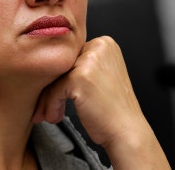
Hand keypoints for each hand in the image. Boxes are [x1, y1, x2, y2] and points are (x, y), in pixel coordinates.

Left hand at [32, 36, 170, 168]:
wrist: (127, 131)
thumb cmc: (114, 109)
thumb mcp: (102, 75)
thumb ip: (82, 65)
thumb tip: (51, 66)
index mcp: (105, 43)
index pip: (71, 56)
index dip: (61, 76)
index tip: (54, 94)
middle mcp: (99, 46)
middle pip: (62, 65)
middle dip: (51, 87)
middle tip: (47, 106)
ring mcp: (89, 60)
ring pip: (55, 77)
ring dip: (48, 98)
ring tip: (52, 113)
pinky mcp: (79, 77)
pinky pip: (54, 90)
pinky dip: (51, 105)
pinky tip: (55, 116)